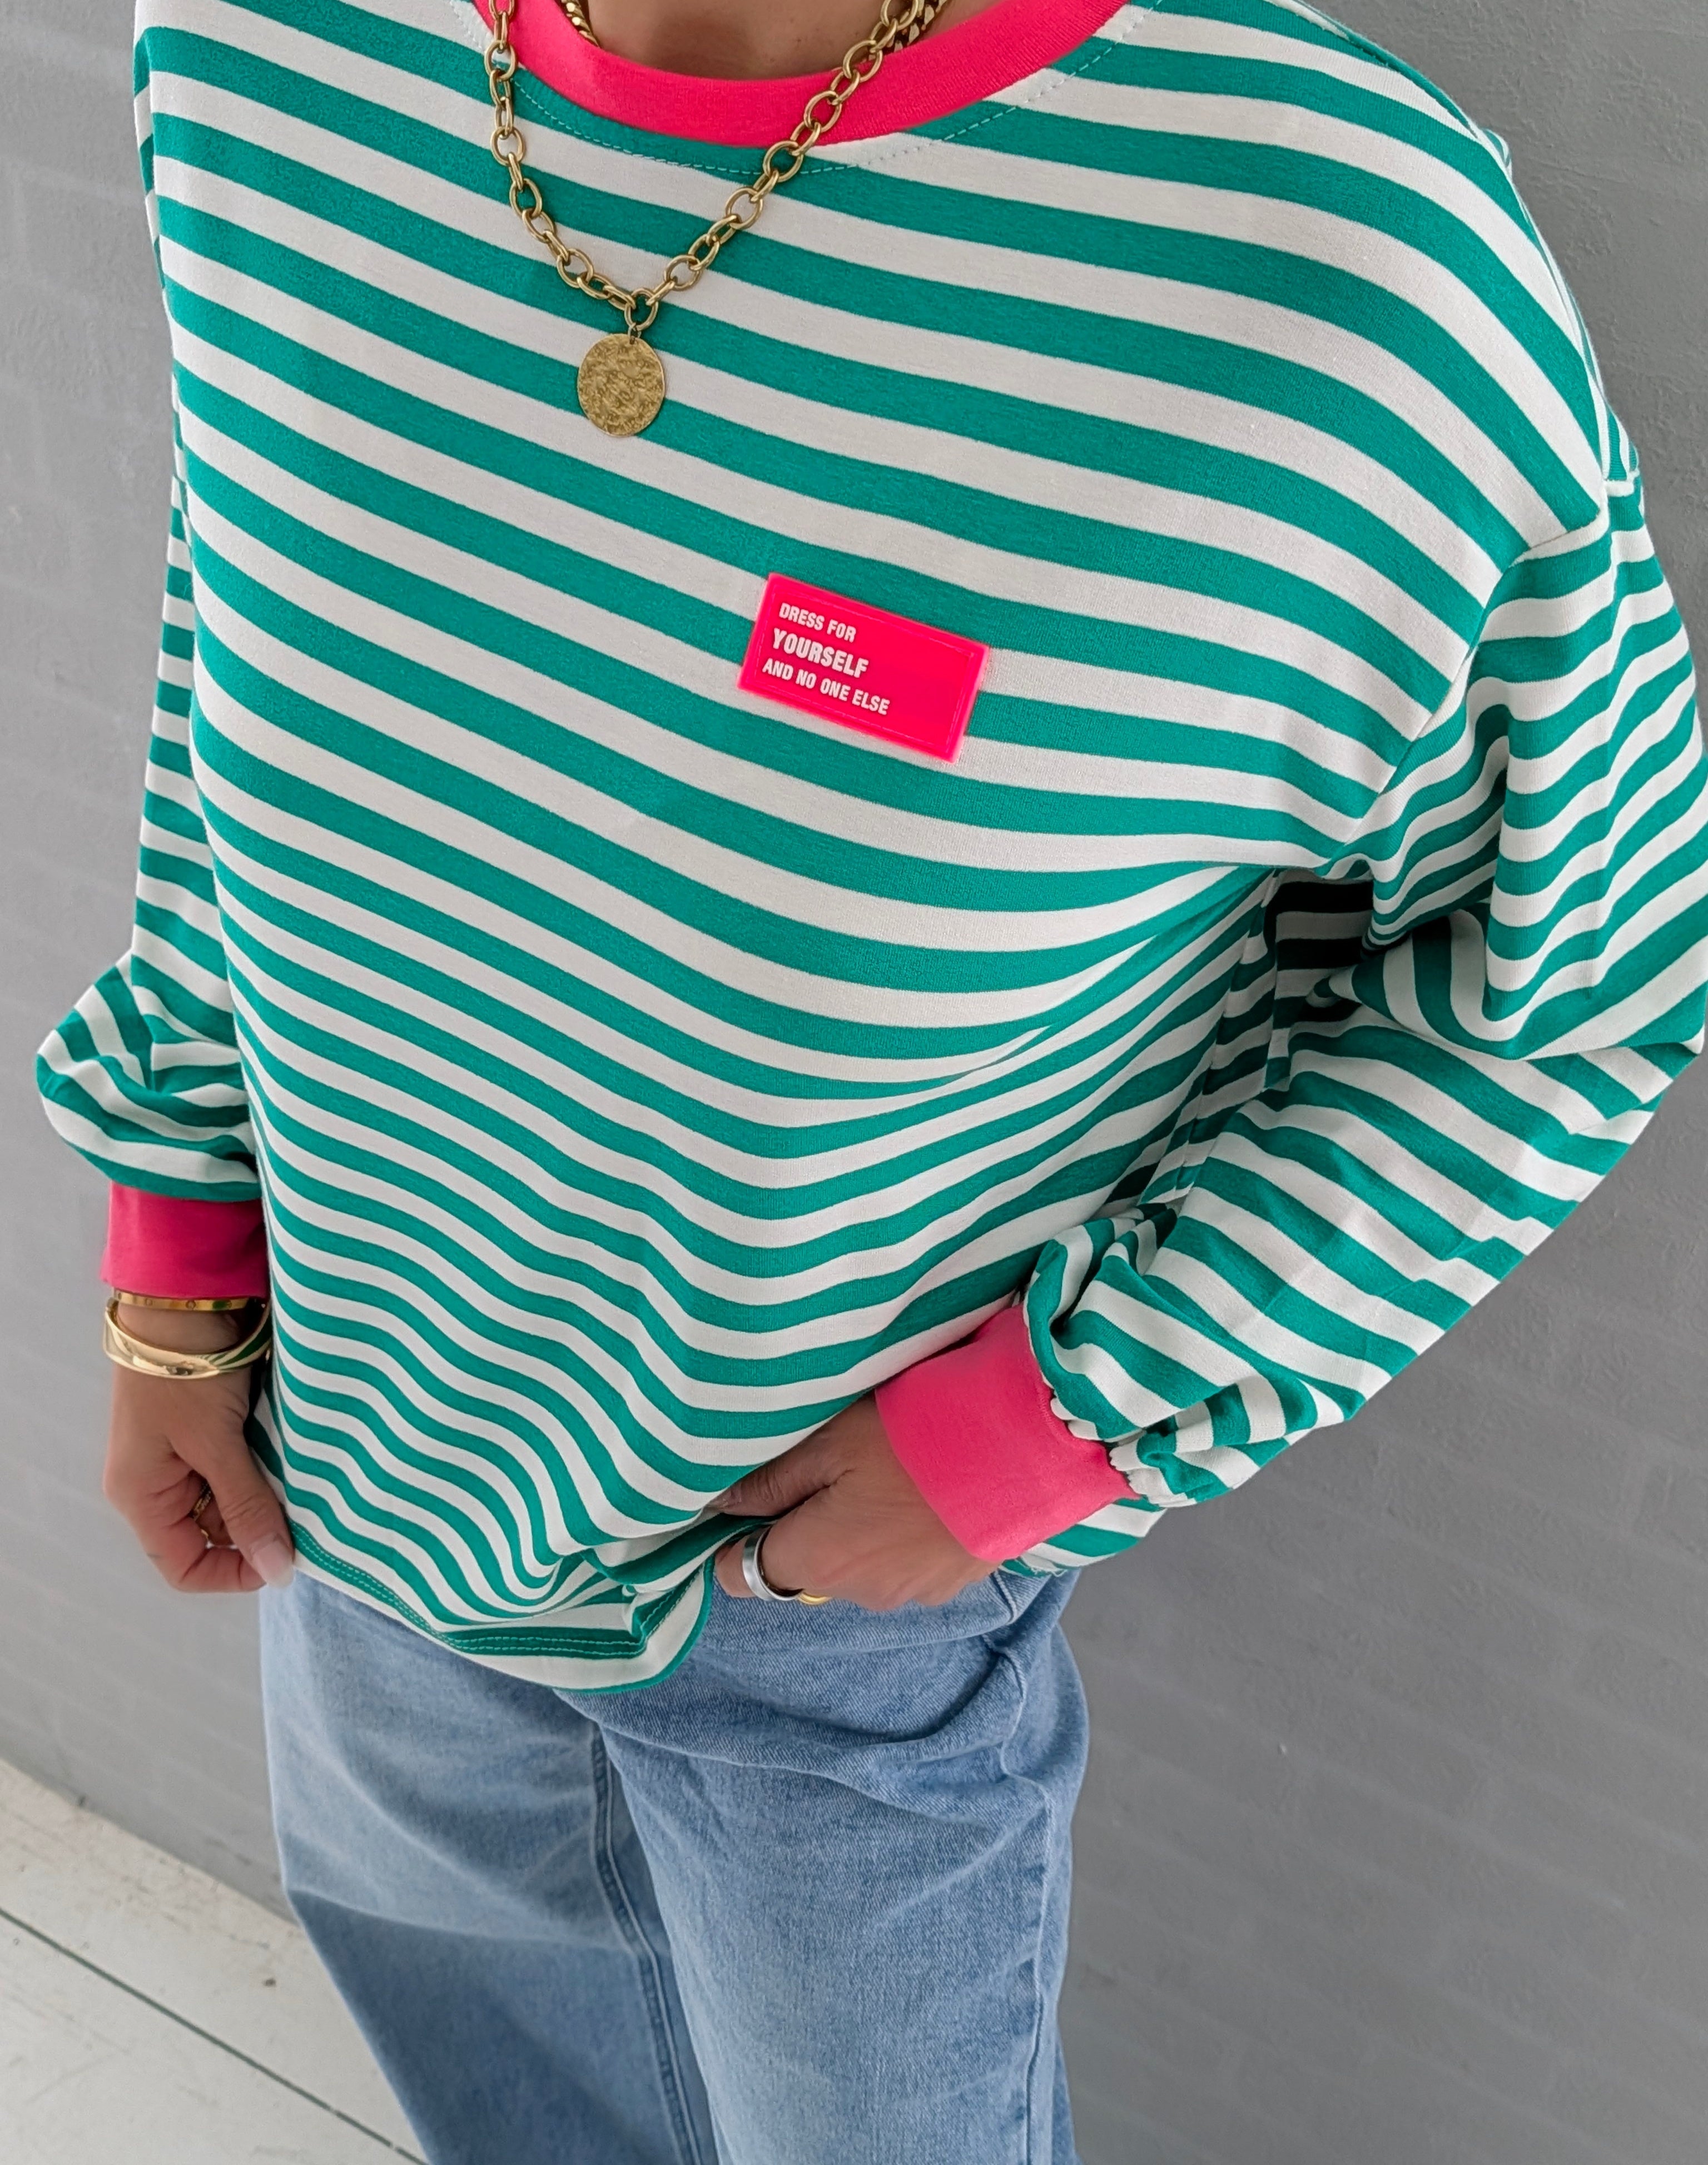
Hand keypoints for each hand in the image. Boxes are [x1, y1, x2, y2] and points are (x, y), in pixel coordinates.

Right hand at [104, 1304, 294, 1593]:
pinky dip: (267, 1465)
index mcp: (142, 1497)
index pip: (184, 1567)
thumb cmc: (186, 1375)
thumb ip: (247, 1507)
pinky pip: (240, 1467)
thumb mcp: (216, 1445)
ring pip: (232, 1500)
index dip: (233, 1572)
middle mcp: (159, 1484)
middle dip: (258, 1525)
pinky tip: (292, 1454)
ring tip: (300, 1477)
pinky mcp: (208, 1430)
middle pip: (214, 1534)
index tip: (282, 1554)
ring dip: (267, 1492)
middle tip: (302, 1508)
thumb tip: (277, 1571)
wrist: (184, 1302)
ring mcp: (183, 1456)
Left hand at [714, 1395, 991, 1610]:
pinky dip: (900, 1534)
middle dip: (802, 1522)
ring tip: (884, 1470)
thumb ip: (769, 1480)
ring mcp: (912, 1593)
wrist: (1026, 1448)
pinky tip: (921, 1489)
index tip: (747, 1494)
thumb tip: (718, 1503)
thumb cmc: (917, 1435)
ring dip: (855, 1528)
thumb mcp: (829, 1441)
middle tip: (826, 1461)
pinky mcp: (952, 1582)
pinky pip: (902, 1564)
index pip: (739, 1574)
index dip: (734, 1535)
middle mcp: (860, 1593)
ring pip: (856, 1565)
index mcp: (818, 1560)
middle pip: (802, 1566)